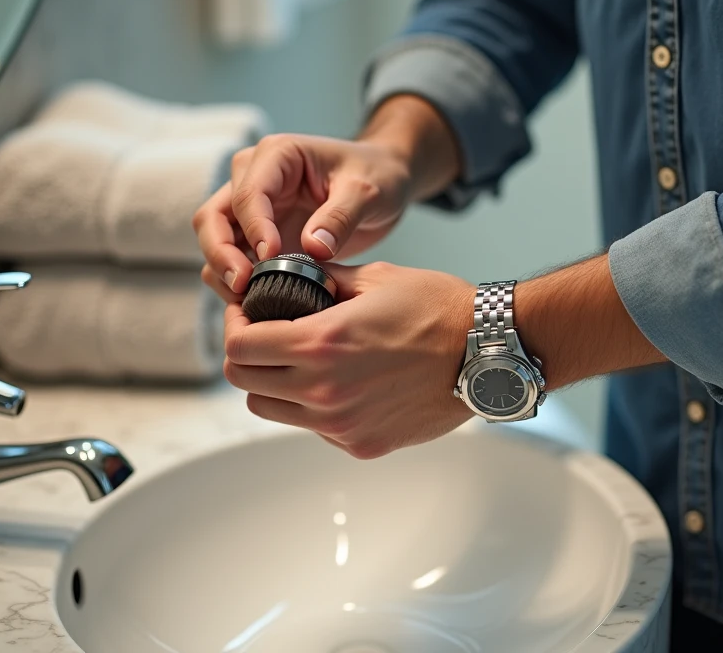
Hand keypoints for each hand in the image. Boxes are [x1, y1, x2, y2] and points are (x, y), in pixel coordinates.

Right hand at [193, 133, 413, 303]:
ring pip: (214, 240)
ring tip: (248, 299)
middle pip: (213, 217)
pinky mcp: (256, 235)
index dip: (255, 228)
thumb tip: (312, 249)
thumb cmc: (375, 175)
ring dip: (222, 271)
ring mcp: (251, 208)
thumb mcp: (367, 191)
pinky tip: (257, 300)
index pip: (249, 193)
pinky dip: (236, 281)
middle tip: (243, 285)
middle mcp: (253, 177)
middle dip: (221, 253)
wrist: (382, 182)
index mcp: (277, 155)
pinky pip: (231, 259)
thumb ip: (341, 217)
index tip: (271, 257)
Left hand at [221, 261, 476, 458]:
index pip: (239, 347)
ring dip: (274, 383)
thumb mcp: (374, 278)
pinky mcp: (361, 444)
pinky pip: (313, 427)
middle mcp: (325, 391)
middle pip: (245, 383)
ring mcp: (341, 424)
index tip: (244, 314)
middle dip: (246, 354)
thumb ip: (321, 280)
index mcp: (321, 343)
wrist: (489, 352)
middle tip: (265, 334)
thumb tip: (287, 277)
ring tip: (300, 359)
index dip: (233, 325)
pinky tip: (340, 380)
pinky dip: (312, 405)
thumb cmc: (438, 308)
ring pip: (272, 409)